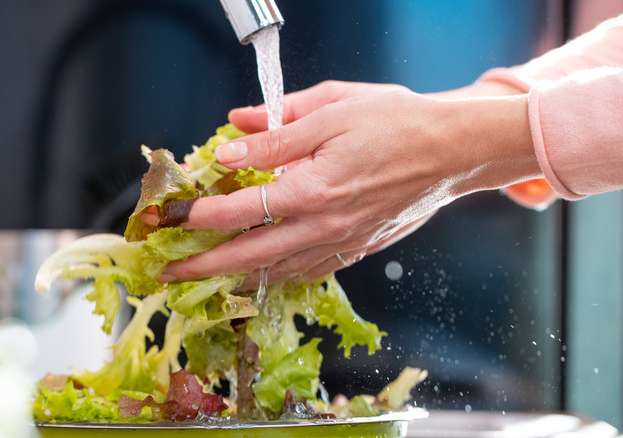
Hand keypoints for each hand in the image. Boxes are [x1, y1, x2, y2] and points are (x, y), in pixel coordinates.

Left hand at [158, 81, 539, 285]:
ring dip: (235, 279)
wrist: (453, 151)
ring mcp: (342, 243)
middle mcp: (325, 224)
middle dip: (204, 267)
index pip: (241, 209)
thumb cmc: (397, 123)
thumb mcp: (332, 109)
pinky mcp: (356, 249)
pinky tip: (259, 276)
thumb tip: (229, 142)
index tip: (172, 216)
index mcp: (314, 187)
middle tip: (169, 272)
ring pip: (277, 271)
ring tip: (204, 282)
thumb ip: (275, 131)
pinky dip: (277, 278)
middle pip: (250, 254)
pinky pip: (308, 273)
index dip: (199, 215)